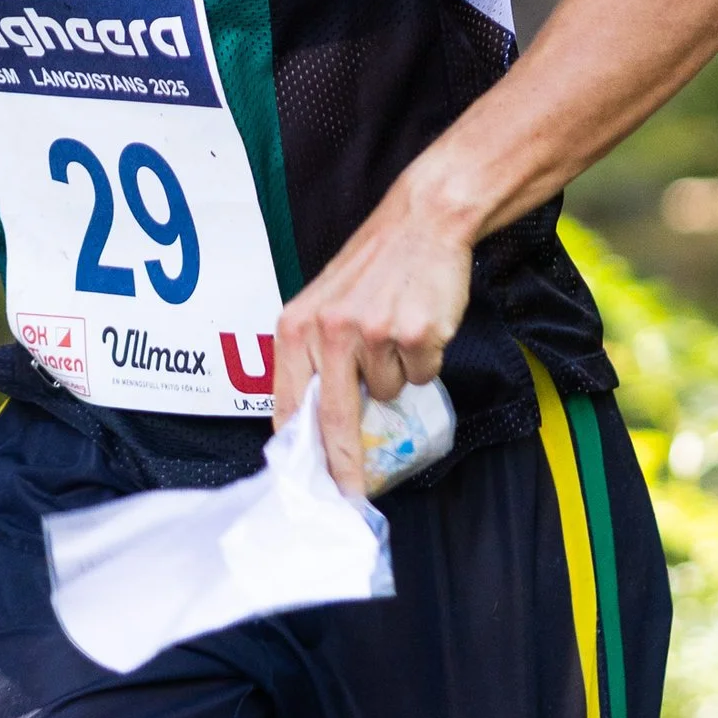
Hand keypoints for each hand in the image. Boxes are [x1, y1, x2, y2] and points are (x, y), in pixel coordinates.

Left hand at [273, 174, 473, 497]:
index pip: (292, 405)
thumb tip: (311, 425)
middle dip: (345, 467)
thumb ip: (312, 357)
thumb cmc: (372, 266)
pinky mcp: (416, 334)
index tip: (310, 487)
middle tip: (352, 497)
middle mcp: (329, 331)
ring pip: (387, 394)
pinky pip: (421, 376)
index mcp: (296, 326)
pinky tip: (418, 324)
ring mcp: (374, 333)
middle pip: (336, 420)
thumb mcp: (322, 305)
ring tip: (395, 330)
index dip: (302, 454)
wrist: (422, 220)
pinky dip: (424, 361)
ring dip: (395, 375)